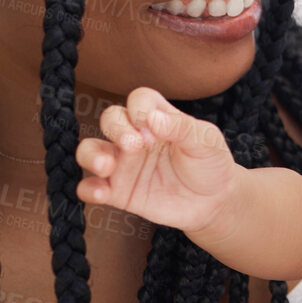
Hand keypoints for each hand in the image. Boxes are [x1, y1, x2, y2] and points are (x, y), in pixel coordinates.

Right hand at [74, 86, 241, 234]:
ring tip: (107, 166)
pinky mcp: (118, 191)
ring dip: (92, 155)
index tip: (152, 124)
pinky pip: (90, 186)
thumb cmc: (210, 164)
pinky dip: (88, 188)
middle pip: (110, 119)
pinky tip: (102, 192)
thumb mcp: (206, 141)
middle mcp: (136, 137)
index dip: (140, 108)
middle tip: (134, 144)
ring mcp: (124, 164)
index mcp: (159, 118)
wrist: (213, 202)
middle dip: (116, 128)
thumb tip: (153, 118)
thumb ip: (182, 127)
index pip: (139, 100)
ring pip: (90, 150)